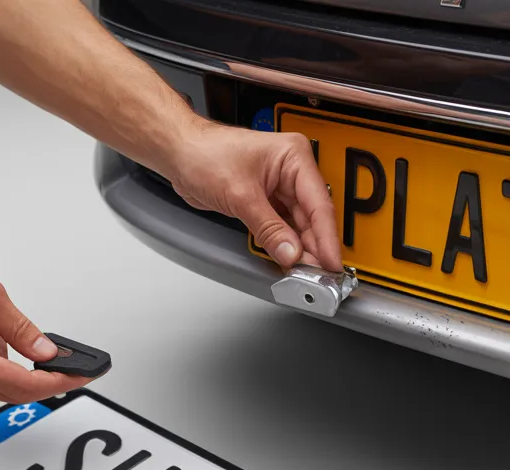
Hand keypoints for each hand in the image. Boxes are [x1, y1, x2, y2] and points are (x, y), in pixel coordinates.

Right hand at [0, 244, 93, 402]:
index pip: (22, 385)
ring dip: (21, 371)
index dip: (58, 382)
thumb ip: (21, 329)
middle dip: (46, 381)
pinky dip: (1, 365)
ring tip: (27, 340)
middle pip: (13, 393)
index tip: (81, 375)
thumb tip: (46, 352)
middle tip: (75, 367)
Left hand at [167, 120, 341, 272]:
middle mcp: (291, 170)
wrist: (178, 153)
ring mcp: (279, 186)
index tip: (331, 263)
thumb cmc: (204, 153)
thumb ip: (268, 228)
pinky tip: (289, 260)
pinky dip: (285, 244)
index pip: (319, 203)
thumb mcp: (240, 195)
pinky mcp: (266, 201)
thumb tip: (290, 252)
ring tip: (305, 272)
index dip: (326, 238)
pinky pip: (283, 226)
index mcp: (294, 157)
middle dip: (314, 247)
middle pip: (312, 217)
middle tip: (318, 276)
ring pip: (299, 224)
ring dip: (300, 249)